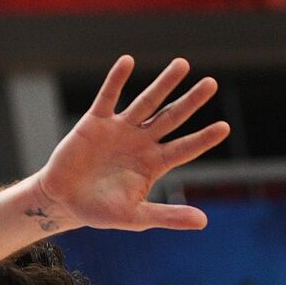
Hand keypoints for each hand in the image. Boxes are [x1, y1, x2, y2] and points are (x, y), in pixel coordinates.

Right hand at [34, 56, 229, 232]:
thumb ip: (168, 216)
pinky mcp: (96, 121)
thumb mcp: (135, 217)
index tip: (223, 128)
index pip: (184, 148)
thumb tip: (203, 222)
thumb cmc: (99, 211)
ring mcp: (120, 129)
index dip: (203, 139)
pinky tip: (127, 61)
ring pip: (147, 102)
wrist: (62, 201)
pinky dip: (117, 79)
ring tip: (182, 64)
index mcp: (153, 163)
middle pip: (171, 117)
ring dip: (164, 84)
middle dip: (191, 101)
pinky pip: (108, 97)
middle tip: (211, 84)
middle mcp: (141, 142)